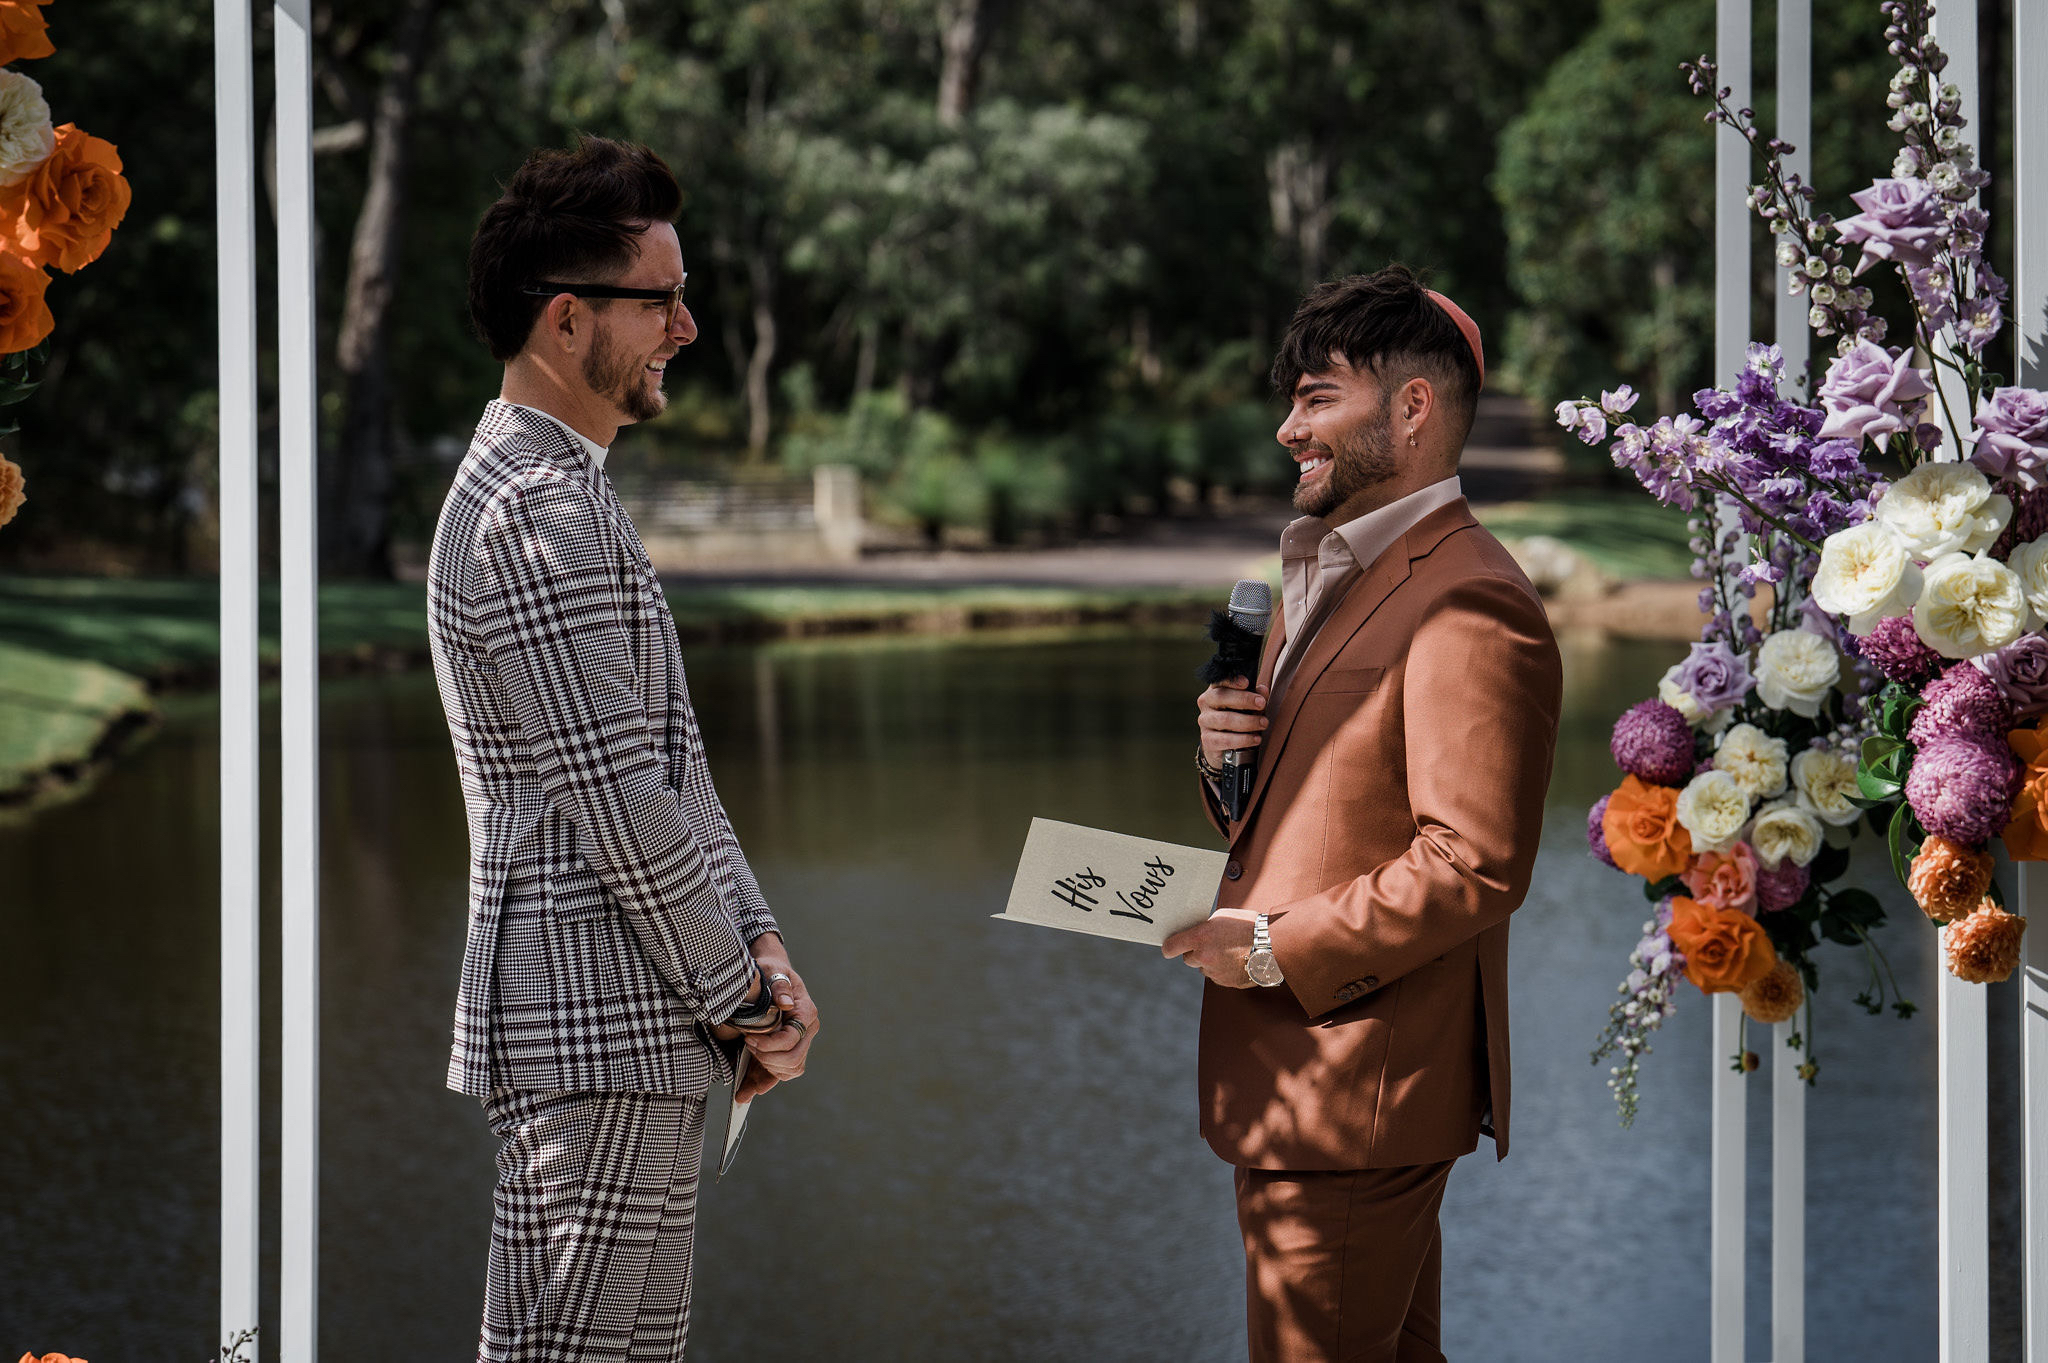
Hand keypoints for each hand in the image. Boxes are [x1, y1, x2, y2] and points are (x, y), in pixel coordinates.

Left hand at [738, 934, 817, 1100]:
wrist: (770, 975)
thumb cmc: (772, 972)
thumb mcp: (774, 971)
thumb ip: (780, 986)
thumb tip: (785, 1002)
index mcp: (806, 1013)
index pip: (791, 1039)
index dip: (770, 1044)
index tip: (748, 1039)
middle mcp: (806, 1031)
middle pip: (793, 1060)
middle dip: (767, 1060)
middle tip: (747, 1048)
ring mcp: (798, 1043)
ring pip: (789, 1071)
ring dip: (766, 1076)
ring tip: (744, 1078)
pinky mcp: (786, 1051)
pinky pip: (780, 1073)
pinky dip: (764, 1083)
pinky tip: (747, 1091)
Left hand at [1162, 907, 1257, 988]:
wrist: (1274, 944)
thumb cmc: (1249, 925)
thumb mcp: (1222, 917)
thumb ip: (1205, 927)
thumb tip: (1196, 933)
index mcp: (1201, 938)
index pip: (1172, 947)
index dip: (1169, 947)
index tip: (1168, 948)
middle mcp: (1205, 957)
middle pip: (1188, 959)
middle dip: (1195, 953)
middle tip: (1209, 945)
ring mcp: (1216, 972)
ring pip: (1204, 969)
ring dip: (1210, 962)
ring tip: (1228, 951)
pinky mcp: (1227, 982)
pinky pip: (1218, 977)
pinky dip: (1223, 970)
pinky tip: (1236, 960)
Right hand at [1198, 677, 1267, 771]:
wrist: (1225, 746)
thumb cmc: (1239, 719)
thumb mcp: (1249, 706)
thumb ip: (1256, 697)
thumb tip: (1262, 690)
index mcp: (1216, 689)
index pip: (1219, 681)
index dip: (1232, 681)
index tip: (1246, 683)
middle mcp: (1206, 703)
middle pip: (1221, 697)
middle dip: (1244, 700)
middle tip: (1262, 704)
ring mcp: (1205, 721)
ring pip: (1224, 719)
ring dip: (1248, 721)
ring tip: (1263, 724)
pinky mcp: (1207, 740)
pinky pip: (1225, 739)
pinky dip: (1243, 739)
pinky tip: (1255, 739)